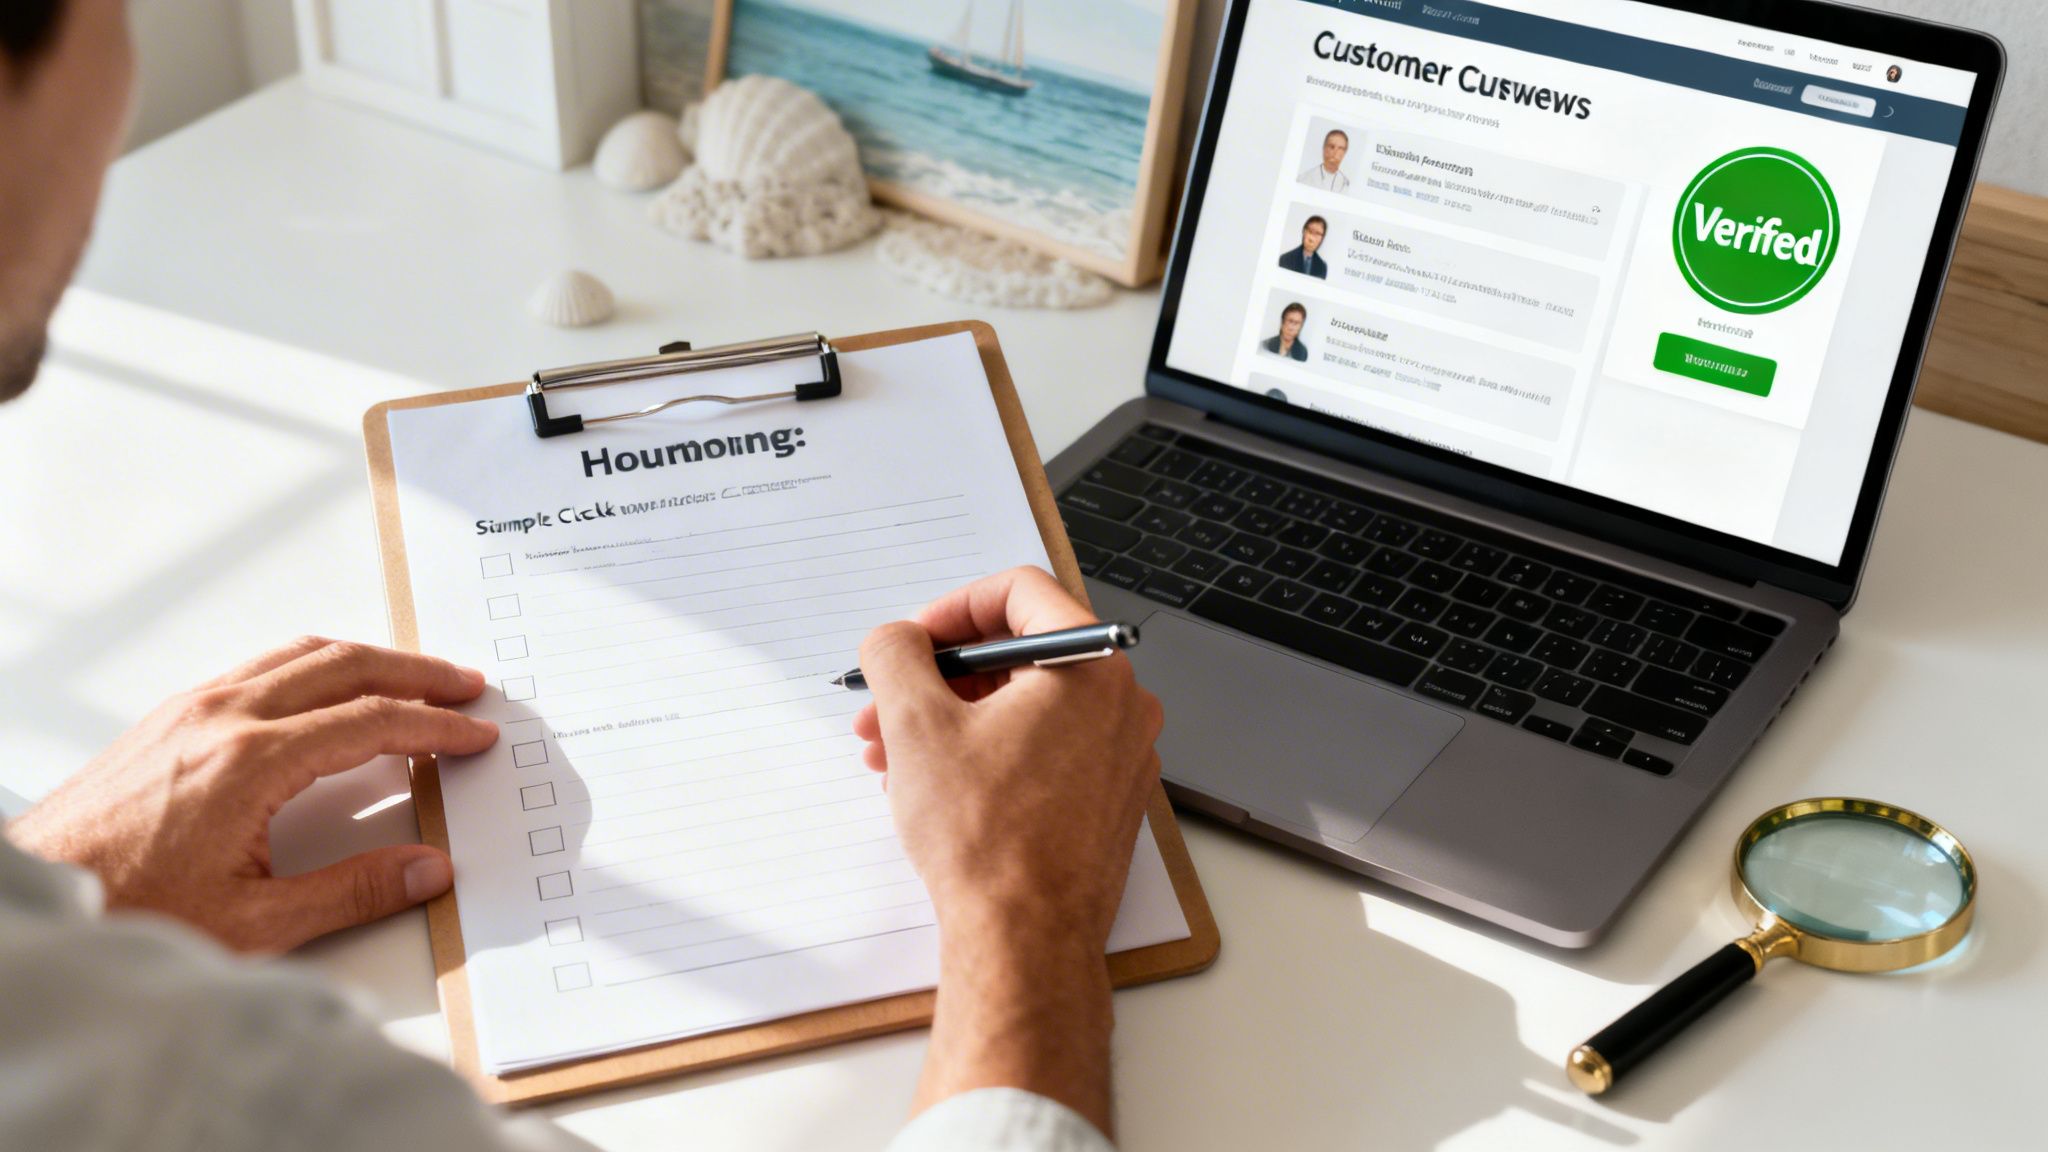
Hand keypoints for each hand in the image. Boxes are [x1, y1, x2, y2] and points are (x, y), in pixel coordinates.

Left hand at [6, 637, 497, 952]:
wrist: (35, 893)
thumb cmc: (126, 908)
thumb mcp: (252, 923)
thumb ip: (351, 892)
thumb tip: (427, 869)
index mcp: (249, 762)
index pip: (370, 722)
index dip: (434, 726)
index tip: (474, 735)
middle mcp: (221, 717)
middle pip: (343, 666)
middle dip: (416, 672)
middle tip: (465, 687)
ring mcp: (191, 710)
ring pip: (300, 655)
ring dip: (368, 660)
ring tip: (413, 678)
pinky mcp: (170, 718)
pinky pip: (262, 666)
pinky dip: (318, 666)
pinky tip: (330, 691)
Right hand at [852, 567, 1162, 1136]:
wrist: (1026, 940)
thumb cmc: (988, 842)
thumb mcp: (917, 724)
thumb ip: (897, 655)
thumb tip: (896, 639)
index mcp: (1092, 667)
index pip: (1021, 592)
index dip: (952, 608)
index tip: (913, 640)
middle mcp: (1121, 705)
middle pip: (1019, 656)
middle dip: (938, 679)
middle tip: (884, 706)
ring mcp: (1119, 757)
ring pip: (1024, 710)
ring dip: (951, 721)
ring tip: (889, 756)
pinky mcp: (1105, 802)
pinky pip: (1041, 752)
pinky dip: (985, 755)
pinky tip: (931, 788)